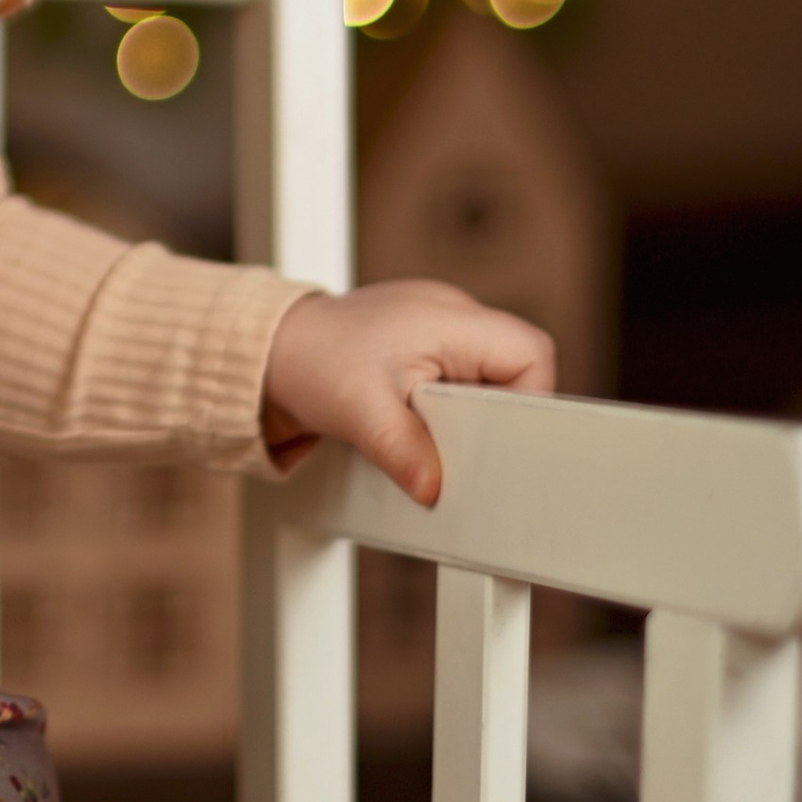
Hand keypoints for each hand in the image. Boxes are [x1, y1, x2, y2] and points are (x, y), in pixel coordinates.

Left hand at [260, 280, 554, 504]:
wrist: (271, 351)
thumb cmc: (311, 364)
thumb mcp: (359, 413)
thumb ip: (404, 450)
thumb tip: (435, 489)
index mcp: (449, 318)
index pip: (531, 354)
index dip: (528, 400)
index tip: (497, 438)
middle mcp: (452, 313)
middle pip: (516, 366)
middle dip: (497, 412)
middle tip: (462, 445)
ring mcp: (440, 324)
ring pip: (490, 373)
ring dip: (471, 410)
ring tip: (434, 434)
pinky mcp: (425, 342)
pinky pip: (462, 374)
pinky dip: (450, 403)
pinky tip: (420, 424)